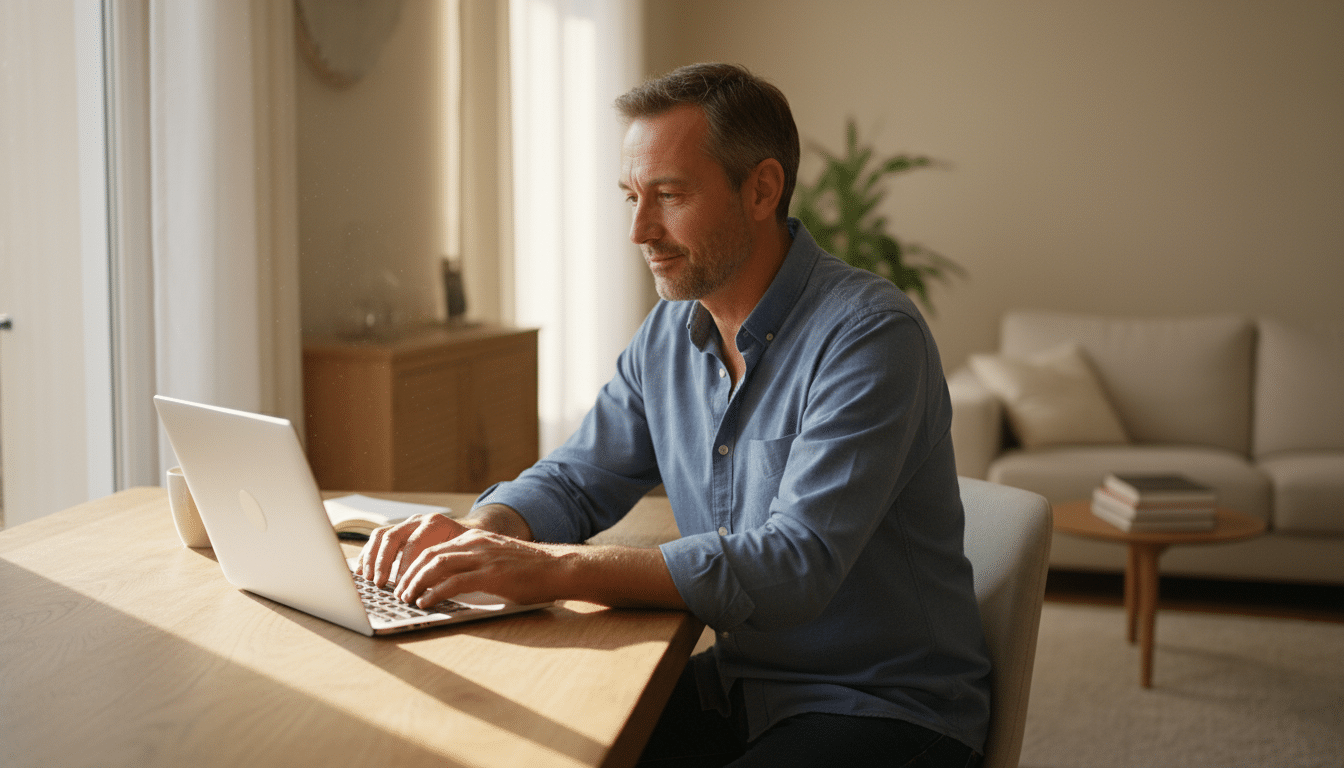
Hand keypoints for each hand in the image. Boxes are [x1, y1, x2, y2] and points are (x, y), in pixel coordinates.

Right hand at [358, 513, 470, 587]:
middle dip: (384, 562)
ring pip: (381, 535)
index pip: (414, 543)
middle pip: (393, 536)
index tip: (401, 585)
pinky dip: (368, 554)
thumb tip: (429, 591)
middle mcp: (418, 520)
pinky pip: (377, 539)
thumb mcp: (461, 557)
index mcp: (435, 523)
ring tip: (369, 578)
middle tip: (380, 583)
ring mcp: (406, 524)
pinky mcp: (398, 532)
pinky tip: (362, 570)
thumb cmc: (466, 549)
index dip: (405, 566)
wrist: (470, 534)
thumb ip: (445, 569)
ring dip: (372, 558)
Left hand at [393, 528, 572, 607]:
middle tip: (399, 593)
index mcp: (476, 538)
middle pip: (429, 555)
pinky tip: (425, 603)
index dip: (414, 566)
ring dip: (416, 583)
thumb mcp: (498, 559)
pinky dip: (434, 592)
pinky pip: (453, 582)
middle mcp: (476, 543)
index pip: (434, 548)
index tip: (404, 582)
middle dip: (409, 575)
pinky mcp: (491, 574)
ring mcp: (483, 557)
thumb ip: (476, 565)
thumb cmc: (532, 570)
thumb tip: (450, 584)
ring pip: (436, 565)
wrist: (560, 568)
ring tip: (407, 599)